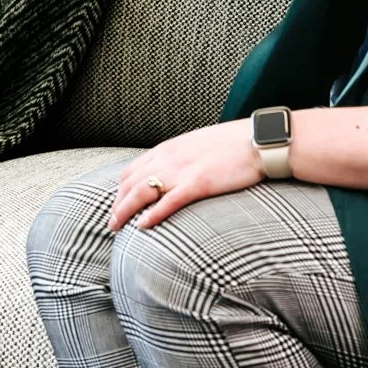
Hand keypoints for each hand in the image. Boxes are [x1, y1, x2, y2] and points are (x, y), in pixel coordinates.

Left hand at [108, 119, 263, 230]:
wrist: (257, 140)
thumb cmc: (230, 145)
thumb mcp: (195, 145)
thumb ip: (179, 158)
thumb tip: (169, 174)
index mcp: (167, 149)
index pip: (131, 170)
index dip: (119, 190)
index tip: (115, 205)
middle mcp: (168, 157)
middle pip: (130, 183)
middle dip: (116, 204)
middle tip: (110, 223)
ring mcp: (182, 170)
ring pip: (142, 191)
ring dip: (125, 211)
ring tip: (117, 227)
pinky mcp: (199, 183)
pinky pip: (169, 201)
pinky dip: (152, 214)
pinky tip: (142, 226)